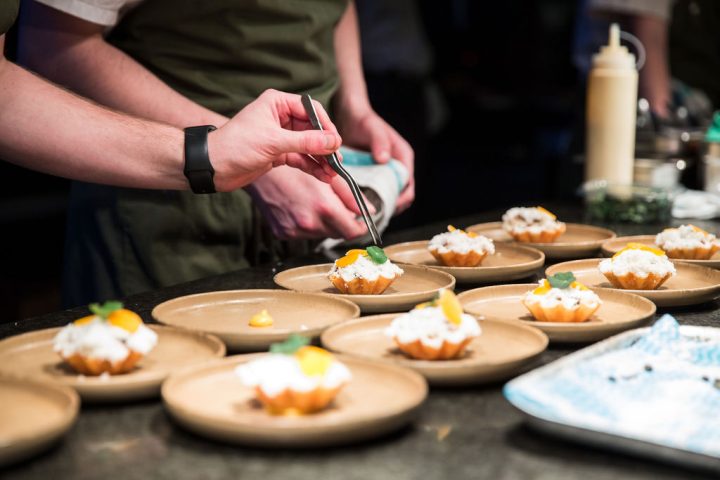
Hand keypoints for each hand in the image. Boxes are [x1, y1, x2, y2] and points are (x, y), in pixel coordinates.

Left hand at [209, 89, 342, 191]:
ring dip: (321, 159)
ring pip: (309, 146)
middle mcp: (280, 117)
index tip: (335, 142)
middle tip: (337, 160)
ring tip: (333, 173)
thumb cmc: (235, 146)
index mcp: (277, 103)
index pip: (311, 109)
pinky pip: (301, 158)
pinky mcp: (278, 153)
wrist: (212, 167)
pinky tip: (323, 176)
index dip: (325, 125)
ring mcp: (280, 136)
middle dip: (325, 146)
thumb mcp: (273, 142)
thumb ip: (305, 142)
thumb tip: (333, 141)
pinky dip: (312, 167)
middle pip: (313, 129)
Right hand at [248, 166, 367, 239]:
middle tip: (339, 209)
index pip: (352, 232)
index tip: (361, 223)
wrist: (261, 170)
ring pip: (321, 235)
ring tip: (316, 204)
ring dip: (325, 224)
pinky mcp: (282, 233)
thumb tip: (370, 210)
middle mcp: (309, 223)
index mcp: (323, 207)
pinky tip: (301, 208)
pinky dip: (308, 224)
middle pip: (337, 234)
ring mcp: (294, 230)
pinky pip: (303, 234)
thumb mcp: (328, 176)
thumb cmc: (295, 166)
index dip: (359, 228)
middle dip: (342, 224)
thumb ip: (351, 196)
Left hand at [336, 106, 414, 212]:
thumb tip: (384, 160)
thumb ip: (380, 142)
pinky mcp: (373, 176)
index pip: (408, 186)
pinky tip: (356, 204)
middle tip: (370, 215)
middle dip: (388, 207)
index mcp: (403, 157)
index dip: (398, 200)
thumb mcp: (372, 128)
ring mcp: (385, 173)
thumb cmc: (364, 120)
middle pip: (399, 195)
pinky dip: (368, 199)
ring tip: (362, 212)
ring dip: (377, 205)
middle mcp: (397, 167)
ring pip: (387, 196)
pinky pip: (374, 192)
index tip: (383, 207)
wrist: (350, 117)